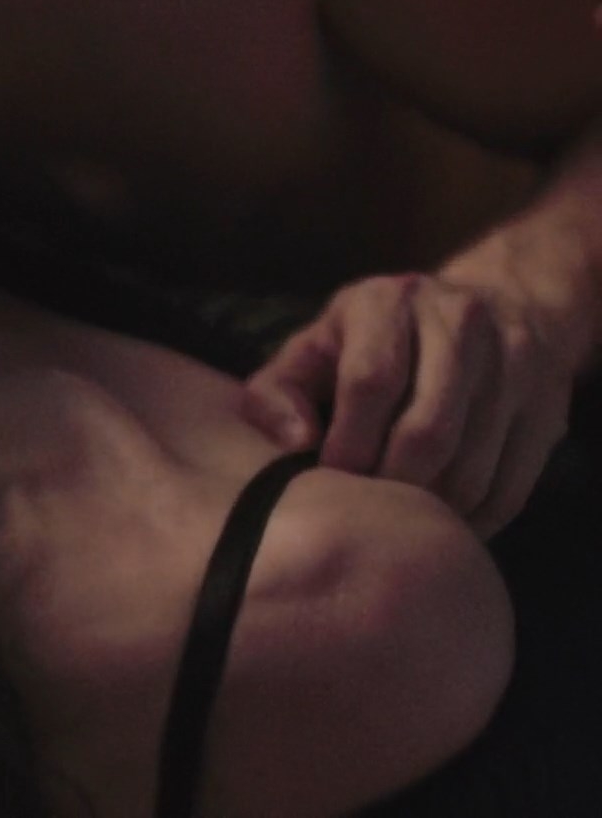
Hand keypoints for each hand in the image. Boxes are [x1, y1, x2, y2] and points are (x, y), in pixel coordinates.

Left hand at [242, 273, 576, 534]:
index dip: (348, 443)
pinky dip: (477, 518)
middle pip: (427, 430)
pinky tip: (445, 525)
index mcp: (387, 302)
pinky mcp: (548, 400)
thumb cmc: (369, 343)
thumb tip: (294, 443)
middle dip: (390, 485)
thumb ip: (277, 392)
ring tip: (400, 522)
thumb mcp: (314, 348)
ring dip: (433, 510)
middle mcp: (459, 319)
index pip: (371, 382)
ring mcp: (513, 358)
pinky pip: (514, 481)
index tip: (329, 482)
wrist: (485, 305)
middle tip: (367, 512)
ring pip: (473, 464)